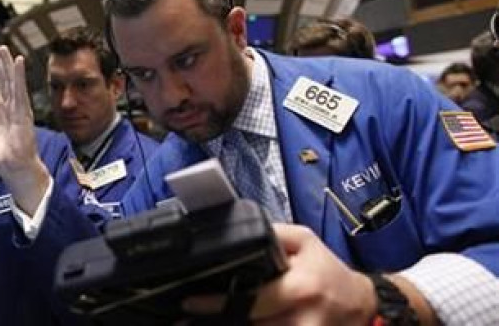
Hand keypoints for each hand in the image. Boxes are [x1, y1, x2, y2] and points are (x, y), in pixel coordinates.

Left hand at [0, 46, 49, 215]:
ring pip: (12, 81)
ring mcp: (19, 108)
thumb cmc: (1, 160)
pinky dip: (20, 74)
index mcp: (1, 116)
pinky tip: (19, 61)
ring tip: (4, 48)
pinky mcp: (24, 110)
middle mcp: (11, 109)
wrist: (14, 170)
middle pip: (3, 82)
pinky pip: (21, 89)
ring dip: (8, 64)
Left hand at [183, 224, 376, 324]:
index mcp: (300, 287)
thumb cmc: (328, 270)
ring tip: (197, 322)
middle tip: (184, 319)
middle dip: (218, 321)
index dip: (219, 304)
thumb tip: (238, 229)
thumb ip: (272, 234)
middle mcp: (300, 319)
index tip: (190, 303)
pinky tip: (227, 323)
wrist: (361, 304)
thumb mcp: (305, 240)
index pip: (252, 299)